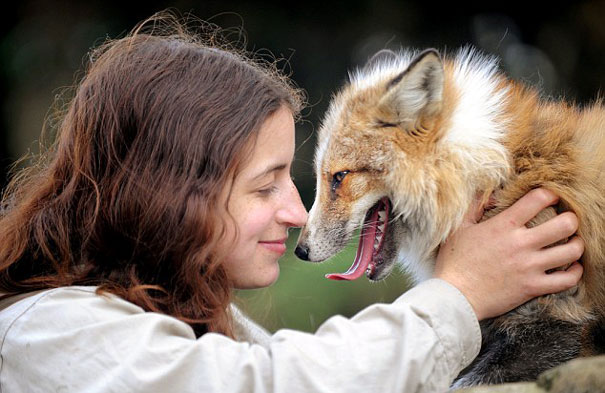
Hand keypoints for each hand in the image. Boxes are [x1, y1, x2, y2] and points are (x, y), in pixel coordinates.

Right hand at [434, 188, 583, 320]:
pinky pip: (567, 280)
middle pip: (565, 224)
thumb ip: (476, 206)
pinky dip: (575, 272)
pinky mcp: (533, 287)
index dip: (551, 194)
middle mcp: (521, 243)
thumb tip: (493, 193)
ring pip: (571, 251)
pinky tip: (571, 267)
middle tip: (566, 221)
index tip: (552, 197)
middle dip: (571, 219)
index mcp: (503, 225)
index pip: (539, 199)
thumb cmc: (454, 261)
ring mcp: (529, 266)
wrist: (455, 296)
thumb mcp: (459, 228)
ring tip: (571, 243)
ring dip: (576, 245)